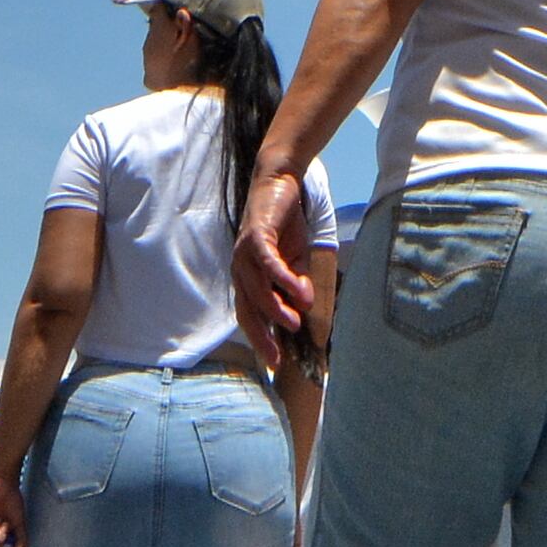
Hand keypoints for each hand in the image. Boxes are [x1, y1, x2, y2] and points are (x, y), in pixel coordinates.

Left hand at [236, 171, 313, 351]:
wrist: (280, 184)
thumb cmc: (285, 225)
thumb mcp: (296, 261)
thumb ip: (298, 284)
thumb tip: (304, 306)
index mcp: (249, 279)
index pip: (252, 315)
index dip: (262, 339)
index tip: (276, 362)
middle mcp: (241, 270)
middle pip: (248, 310)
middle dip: (262, 336)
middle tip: (278, 358)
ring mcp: (245, 255)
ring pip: (258, 290)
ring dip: (276, 308)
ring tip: (295, 322)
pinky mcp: (256, 237)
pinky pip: (267, 264)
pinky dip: (282, 279)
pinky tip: (297, 291)